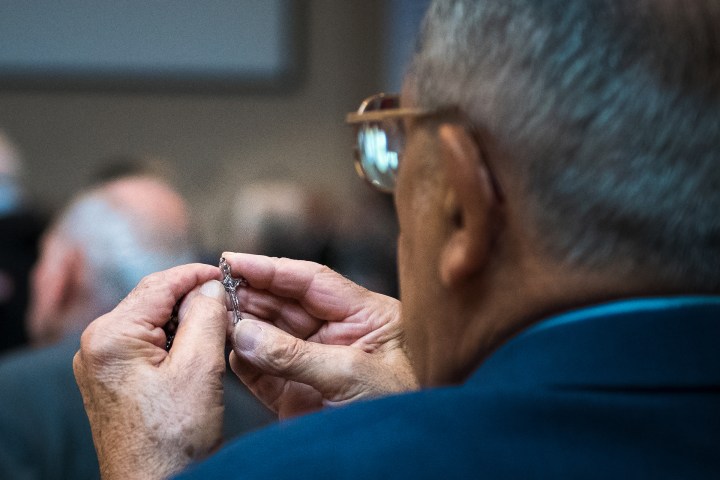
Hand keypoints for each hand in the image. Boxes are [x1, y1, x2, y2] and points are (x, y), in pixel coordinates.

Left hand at [73, 264, 226, 479]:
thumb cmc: (172, 439)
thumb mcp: (199, 369)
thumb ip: (206, 316)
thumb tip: (211, 286)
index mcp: (111, 336)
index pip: (159, 284)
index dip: (197, 274)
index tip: (228, 274)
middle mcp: (96, 345)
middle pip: (152, 301)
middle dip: (192, 298)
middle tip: (230, 303)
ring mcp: (100, 364)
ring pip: (151, 322)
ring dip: (185, 320)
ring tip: (219, 327)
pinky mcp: (112, 380)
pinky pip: (144, 344)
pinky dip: (173, 340)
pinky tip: (197, 350)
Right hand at [223, 252, 418, 419]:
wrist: (392, 465)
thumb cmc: (392, 413)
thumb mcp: (350, 374)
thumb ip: (294, 354)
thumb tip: (242, 332)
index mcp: (367, 317)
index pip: (313, 282)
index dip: (271, 269)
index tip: (232, 261)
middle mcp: (340, 335)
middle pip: (286, 305)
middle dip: (251, 296)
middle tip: (215, 288)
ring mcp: (316, 364)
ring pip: (270, 335)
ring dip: (243, 326)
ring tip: (215, 317)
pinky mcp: (297, 395)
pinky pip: (263, 371)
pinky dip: (244, 362)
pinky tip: (229, 351)